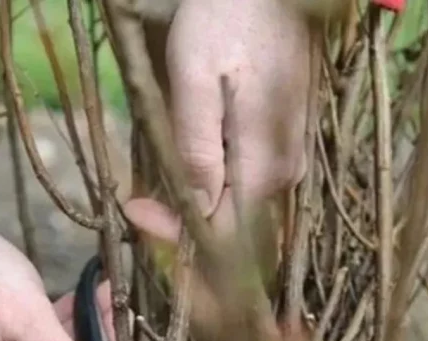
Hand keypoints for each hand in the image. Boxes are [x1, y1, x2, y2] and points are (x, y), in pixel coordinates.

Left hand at [124, 0, 310, 242]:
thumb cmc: (226, 19)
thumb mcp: (196, 80)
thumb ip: (197, 150)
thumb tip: (195, 210)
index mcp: (264, 167)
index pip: (222, 231)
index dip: (177, 230)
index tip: (136, 212)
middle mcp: (286, 173)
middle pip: (231, 221)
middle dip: (184, 218)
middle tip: (139, 204)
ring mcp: (291, 156)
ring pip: (238, 201)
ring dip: (198, 201)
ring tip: (158, 186)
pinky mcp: (287, 141)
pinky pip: (248, 178)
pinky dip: (215, 181)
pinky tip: (191, 165)